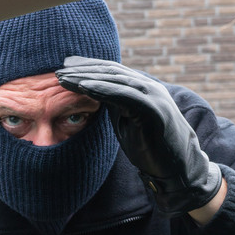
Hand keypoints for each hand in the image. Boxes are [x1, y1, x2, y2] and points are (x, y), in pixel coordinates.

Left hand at [56, 56, 221, 216]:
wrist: (178, 167)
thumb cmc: (150, 146)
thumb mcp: (125, 120)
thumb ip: (112, 105)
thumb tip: (90, 95)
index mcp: (141, 88)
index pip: (111, 72)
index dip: (88, 67)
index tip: (65, 67)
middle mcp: (148, 87)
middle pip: (110, 72)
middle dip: (83, 69)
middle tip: (57, 70)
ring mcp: (152, 96)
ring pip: (115, 80)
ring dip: (86, 77)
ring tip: (63, 77)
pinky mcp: (153, 109)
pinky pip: (123, 95)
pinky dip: (102, 89)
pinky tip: (83, 87)